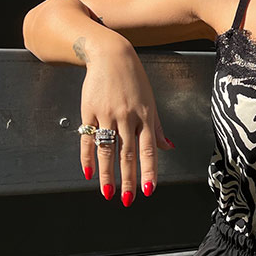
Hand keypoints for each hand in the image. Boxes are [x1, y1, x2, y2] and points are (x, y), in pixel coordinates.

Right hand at [79, 44, 173, 204]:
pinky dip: (87, 157)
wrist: (110, 55)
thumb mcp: (150, 100)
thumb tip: (168, 147)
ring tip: (107, 192)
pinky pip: (87, 139)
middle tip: (127, 200)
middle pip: (127, 154)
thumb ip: (157, 127)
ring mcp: (107, 114)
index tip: (149, 190)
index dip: (149, 171)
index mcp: (145, 116)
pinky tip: (89, 172)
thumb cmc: (133, 78)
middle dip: (128, 180)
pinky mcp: (89, 111)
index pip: (148, 149)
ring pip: (107, 150)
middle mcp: (127, 117)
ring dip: (107, 174)